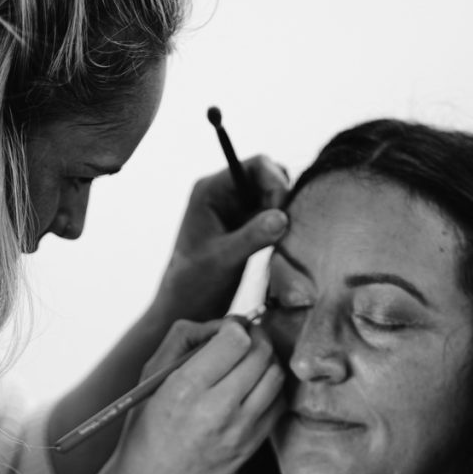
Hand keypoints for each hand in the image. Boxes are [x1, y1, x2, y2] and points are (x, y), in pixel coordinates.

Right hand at [113, 315, 283, 473]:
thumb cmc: (146, 426)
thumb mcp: (151, 376)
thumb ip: (184, 338)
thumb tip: (223, 324)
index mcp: (186, 389)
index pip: (236, 339)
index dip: (233, 327)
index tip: (224, 332)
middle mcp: (217, 410)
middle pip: (262, 354)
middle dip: (255, 337)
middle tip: (243, 340)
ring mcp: (240, 432)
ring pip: (276, 376)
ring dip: (267, 360)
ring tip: (248, 363)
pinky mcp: (252, 446)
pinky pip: (279, 403)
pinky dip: (271, 387)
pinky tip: (253, 389)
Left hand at [152, 159, 289, 325]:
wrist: (187, 306)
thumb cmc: (195, 283)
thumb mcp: (223, 260)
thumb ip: (252, 237)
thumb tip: (282, 217)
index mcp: (210, 190)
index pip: (252, 167)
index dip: (274, 181)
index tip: (283, 211)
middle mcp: (224, 193)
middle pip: (267, 176)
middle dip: (281, 197)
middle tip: (285, 228)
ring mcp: (236, 209)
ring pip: (273, 196)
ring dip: (283, 213)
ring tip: (281, 240)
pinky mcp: (246, 226)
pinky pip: (273, 215)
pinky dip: (282, 226)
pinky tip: (280, 246)